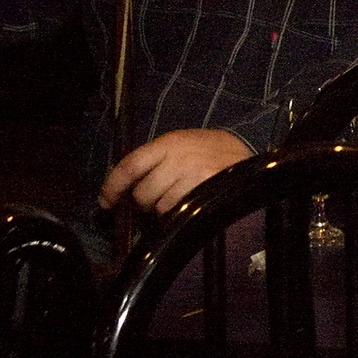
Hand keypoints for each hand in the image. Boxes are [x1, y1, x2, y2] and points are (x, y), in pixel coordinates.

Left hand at [99, 128, 253, 213]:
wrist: (251, 156)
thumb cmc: (213, 152)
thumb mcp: (184, 144)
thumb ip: (157, 160)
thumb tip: (127, 188)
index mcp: (169, 143)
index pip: (130, 165)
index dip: (113, 186)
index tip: (106, 201)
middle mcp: (178, 158)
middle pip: (142, 192)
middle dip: (146, 201)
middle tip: (160, 197)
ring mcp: (193, 175)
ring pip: (159, 206)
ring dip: (165, 209)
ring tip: (181, 198)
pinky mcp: (206, 192)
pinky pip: (178, 213)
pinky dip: (179, 215)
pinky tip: (191, 206)